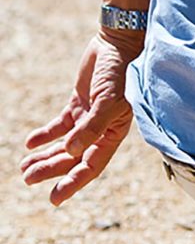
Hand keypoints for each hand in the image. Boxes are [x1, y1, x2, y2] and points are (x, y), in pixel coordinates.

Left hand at [20, 30, 139, 205]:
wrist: (119, 45)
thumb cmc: (121, 74)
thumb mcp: (109, 101)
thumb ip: (91, 126)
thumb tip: (70, 151)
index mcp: (114, 135)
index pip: (91, 166)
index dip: (73, 182)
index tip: (54, 198)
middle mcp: (101, 131)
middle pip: (73, 158)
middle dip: (51, 170)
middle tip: (27, 179)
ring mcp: (89, 118)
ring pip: (64, 144)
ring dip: (45, 156)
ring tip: (24, 168)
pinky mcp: (79, 104)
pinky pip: (59, 124)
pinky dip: (45, 135)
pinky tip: (30, 144)